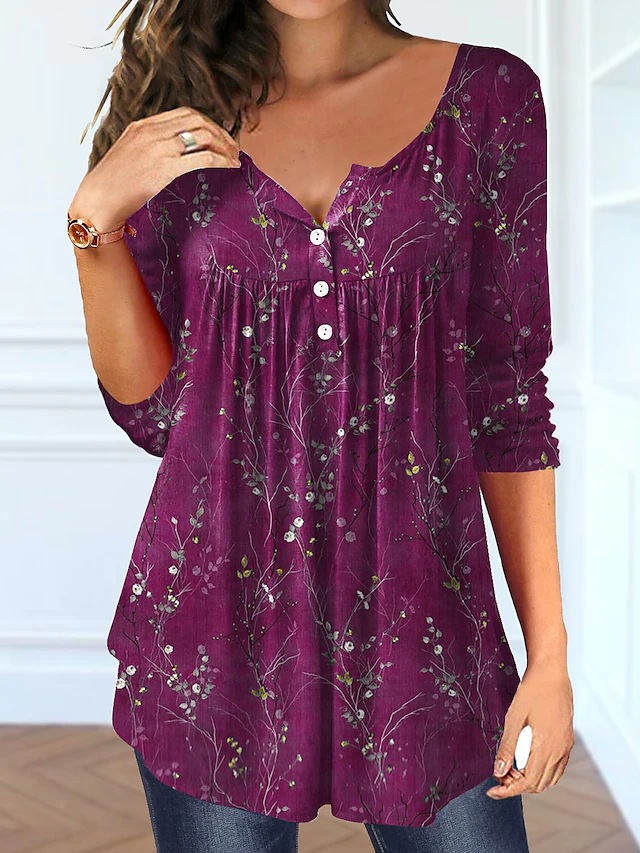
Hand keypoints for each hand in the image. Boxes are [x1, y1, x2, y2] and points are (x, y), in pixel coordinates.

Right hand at [69, 106, 240, 231]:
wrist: (99, 199)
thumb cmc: (112, 184)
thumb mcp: (128, 154)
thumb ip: (148, 146)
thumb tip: (171, 152)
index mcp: (142, 125)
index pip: (184, 113)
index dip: (206, 123)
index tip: (217, 136)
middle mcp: (152, 131)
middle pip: (197, 120)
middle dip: (219, 132)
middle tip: (232, 147)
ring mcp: (160, 148)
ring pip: (203, 135)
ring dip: (224, 145)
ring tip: (234, 157)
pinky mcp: (166, 167)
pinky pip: (203, 157)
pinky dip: (222, 159)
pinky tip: (231, 166)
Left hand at [486, 662, 574, 797]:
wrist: (551, 673)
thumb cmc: (531, 692)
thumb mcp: (514, 718)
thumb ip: (507, 747)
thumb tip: (497, 772)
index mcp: (546, 747)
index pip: (527, 782)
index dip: (508, 790)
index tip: (492, 790)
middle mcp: (560, 751)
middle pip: (538, 784)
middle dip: (517, 785)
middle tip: (499, 775)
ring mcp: (566, 746)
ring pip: (549, 778)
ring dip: (529, 780)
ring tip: (510, 769)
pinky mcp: (568, 740)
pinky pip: (557, 767)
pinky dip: (542, 772)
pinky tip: (527, 763)